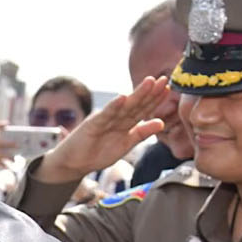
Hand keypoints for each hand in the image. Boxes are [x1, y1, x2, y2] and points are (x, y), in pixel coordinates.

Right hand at [35, 76, 169, 183]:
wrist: (74, 163)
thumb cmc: (97, 153)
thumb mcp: (125, 145)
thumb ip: (141, 133)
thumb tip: (161, 123)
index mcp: (125, 123)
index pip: (143, 109)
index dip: (156, 99)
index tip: (168, 88)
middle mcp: (116, 118)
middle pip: (136, 104)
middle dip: (150, 92)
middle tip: (164, 79)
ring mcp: (104, 120)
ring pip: (124, 106)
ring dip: (137, 94)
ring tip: (150, 82)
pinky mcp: (92, 125)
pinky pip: (105, 115)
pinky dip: (113, 106)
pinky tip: (122, 98)